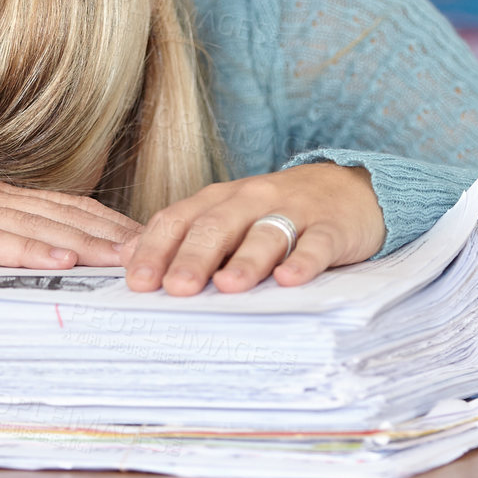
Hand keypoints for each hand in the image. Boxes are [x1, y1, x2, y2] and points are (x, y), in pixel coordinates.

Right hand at [0, 179, 143, 273]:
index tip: (148, 241)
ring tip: (129, 260)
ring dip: (89, 242)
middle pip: (65, 213)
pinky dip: (32, 251)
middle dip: (115, 232)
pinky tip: (63, 262)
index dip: (109, 222)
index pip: (65, 207)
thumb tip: (39, 268)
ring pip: (40, 225)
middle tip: (159, 251)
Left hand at [120, 163, 384, 295]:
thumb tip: (128, 259)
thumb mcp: (228, 218)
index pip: (178, 220)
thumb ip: (184, 236)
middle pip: (216, 227)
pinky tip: (289, 279)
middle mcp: (250, 200)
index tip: (137, 281)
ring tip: (228, 287)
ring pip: (264, 234)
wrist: (348, 190)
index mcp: (218, 200)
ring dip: (245, 261)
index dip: (156, 249)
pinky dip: (303, 261)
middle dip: (193, 258)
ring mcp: (293, 211)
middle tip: (175, 288)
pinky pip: (316, 244)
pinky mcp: (331, 228)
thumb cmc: (275, 213)